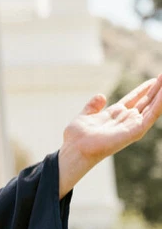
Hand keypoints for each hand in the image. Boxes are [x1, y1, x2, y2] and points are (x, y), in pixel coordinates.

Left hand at [58, 72, 161, 197]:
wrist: (76, 148)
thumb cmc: (77, 137)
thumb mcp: (85, 115)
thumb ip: (93, 106)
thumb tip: (101, 95)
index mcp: (116, 114)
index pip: (134, 99)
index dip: (143, 89)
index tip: (154, 80)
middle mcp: (126, 119)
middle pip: (146, 101)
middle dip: (157, 89)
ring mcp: (132, 125)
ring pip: (152, 107)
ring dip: (161, 94)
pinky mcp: (136, 131)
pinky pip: (152, 115)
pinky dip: (159, 104)